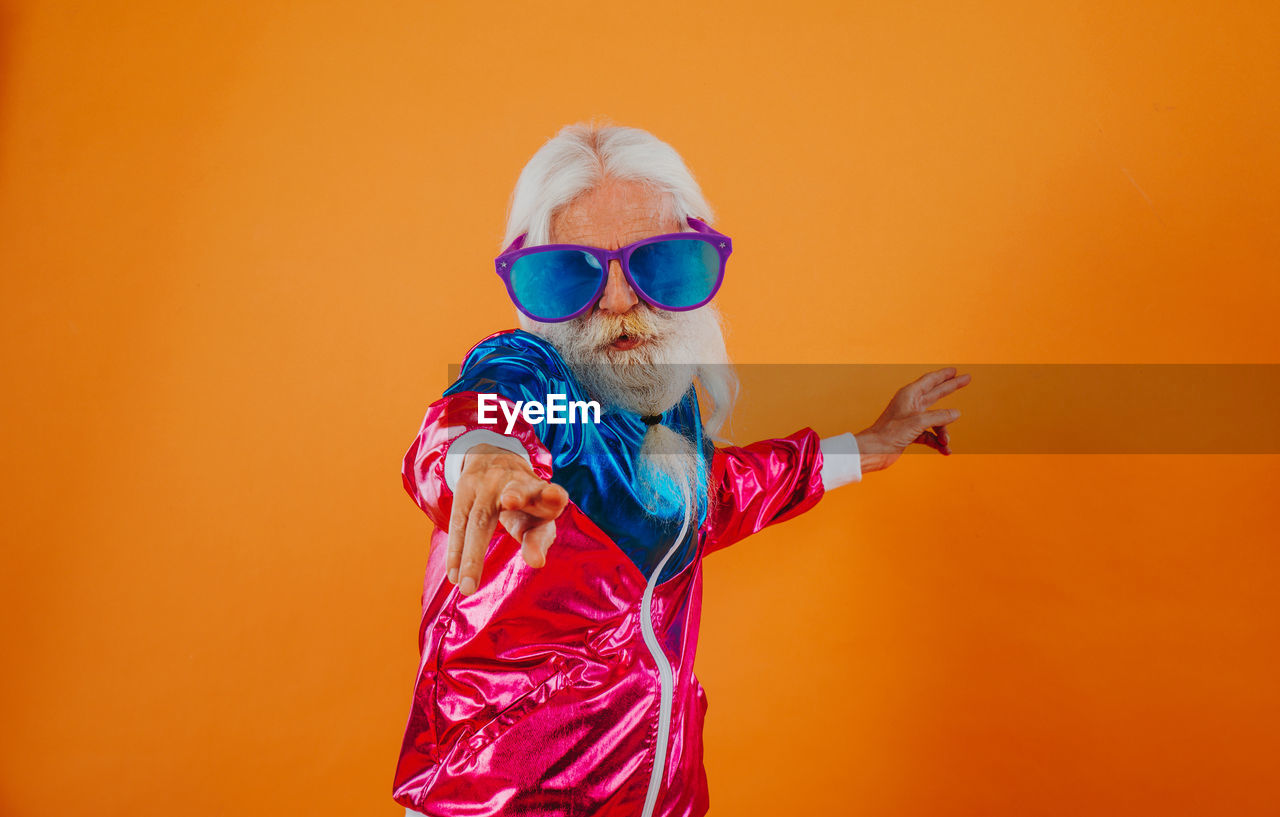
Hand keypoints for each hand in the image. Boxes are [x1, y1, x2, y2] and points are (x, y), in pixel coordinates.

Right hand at [447, 443, 568, 595]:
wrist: (495, 460)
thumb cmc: (525, 503)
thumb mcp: (537, 518)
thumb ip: (539, 540)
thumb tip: (537, 562)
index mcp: (541, 491)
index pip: (550, 494)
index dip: (552, 496)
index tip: (554, 496)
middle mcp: (515, 481)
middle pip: (516, 491)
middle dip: (515, 495)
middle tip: (511, 501)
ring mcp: (488, 483)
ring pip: (480, 517)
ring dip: (472, 552)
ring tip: (468, 586)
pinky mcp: (465, 489)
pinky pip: (458, 524)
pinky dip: (456, 552)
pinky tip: (454, 576)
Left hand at [854, 367, 970, 471]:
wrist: (873, 451)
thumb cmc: (890, 433)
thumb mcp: (918, 422)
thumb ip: (939, 416)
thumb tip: (956, 413)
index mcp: (909, 395)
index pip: (930, 380)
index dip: (943, 375)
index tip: (955, 370)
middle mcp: (910, 405)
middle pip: (935, 393)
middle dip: (951, 388)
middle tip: (967, 379)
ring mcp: (911, 419)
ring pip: (935, 420)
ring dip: (943, 432)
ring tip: (946, 443)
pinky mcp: (910, 433)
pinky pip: (929, 435)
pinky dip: (937, 443)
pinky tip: (945, 451)